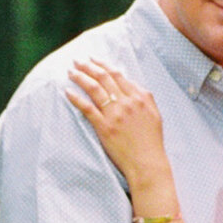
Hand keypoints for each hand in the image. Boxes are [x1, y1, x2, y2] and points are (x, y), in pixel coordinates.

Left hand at [66, 59, 172, 204]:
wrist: (147, 163)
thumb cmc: (151, 142)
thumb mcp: (154, 114)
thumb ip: (145, 97)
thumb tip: (132, 84)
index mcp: (140, 97)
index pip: (118, 74)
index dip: (103, 64)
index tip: (93, 59)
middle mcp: (127, 102)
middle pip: (104, 77)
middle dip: (88, 66)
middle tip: (77, 60)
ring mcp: (115, 114)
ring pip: (94, 88)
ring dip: (81, 77)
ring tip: (71, 72)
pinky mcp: (104, 127)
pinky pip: (87, 108)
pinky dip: (76, 98)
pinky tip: (67, 91)